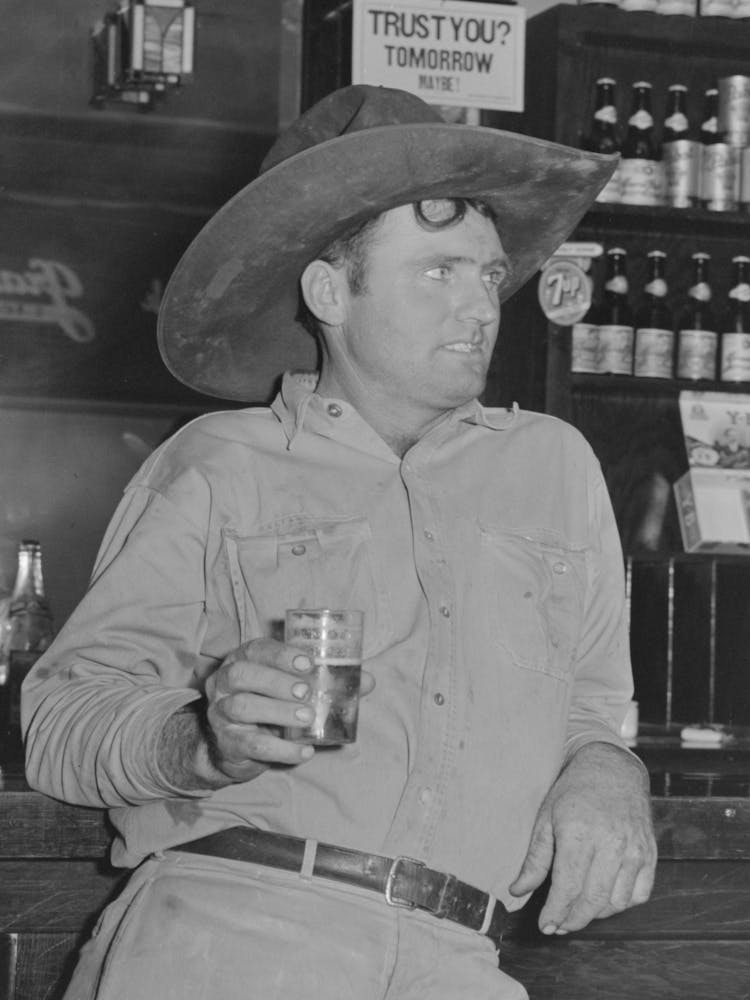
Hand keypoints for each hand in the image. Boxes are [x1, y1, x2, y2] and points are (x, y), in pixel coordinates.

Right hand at [201, 638, 373, 781]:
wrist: (240, 746)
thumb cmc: (272, 704)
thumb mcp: (292, 687)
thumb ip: (327, 681)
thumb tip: (368, 681)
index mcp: (242, 659)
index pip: (255, 649)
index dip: (280, 654)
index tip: (308, 663)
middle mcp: (224, 683)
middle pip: (241, 674)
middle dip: (275, 680)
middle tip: (306, 692)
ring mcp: (221, 713)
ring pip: (241, 707)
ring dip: (278, 711)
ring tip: (307, 718)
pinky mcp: (228, 743)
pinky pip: (251, 745)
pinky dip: (281, 749)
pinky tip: (304, 751)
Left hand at [509, 741, 656, 934]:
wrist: (612, 768)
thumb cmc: (573, 791)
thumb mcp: (545, 817)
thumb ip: (535, 859)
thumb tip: (517, 891)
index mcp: (579, 832)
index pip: (568, 888)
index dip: (555, 913)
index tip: (544, 926)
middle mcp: (611, 843)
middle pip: (593, 901)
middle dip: (573, 920)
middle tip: (558, 925)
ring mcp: (634, 849)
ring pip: (616, 902)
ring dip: (595, 914)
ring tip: (578, 910)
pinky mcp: (649, 853)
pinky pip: (639, 894)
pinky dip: (620, 904)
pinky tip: (603, 898)